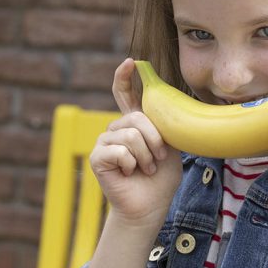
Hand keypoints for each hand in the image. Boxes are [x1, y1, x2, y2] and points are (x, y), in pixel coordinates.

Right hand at [89, 58, 182, 227]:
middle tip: (157, 160)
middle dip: (154, 141)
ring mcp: (105, 142)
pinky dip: (132, 164)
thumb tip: (168, 104)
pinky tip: (130, 173)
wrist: (151, 205)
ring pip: (131, 135)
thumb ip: (164, 126)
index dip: (126, 77)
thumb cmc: (161, 178)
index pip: (125, 94)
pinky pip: (119, 151)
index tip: (131, 61)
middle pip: (137, 118)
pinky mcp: (97, 157)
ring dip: (145, 157)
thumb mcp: (170, 146)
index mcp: (134, 123)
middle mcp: (117, 129)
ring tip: (145, 169)